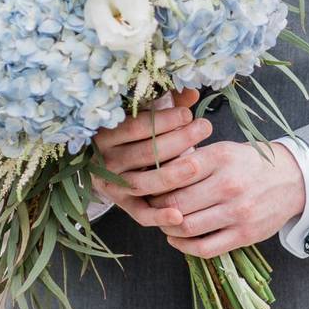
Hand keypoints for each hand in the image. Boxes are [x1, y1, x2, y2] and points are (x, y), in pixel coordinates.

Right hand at [92, 88, 212, 228]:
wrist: (112, 164)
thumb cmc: (136, 133)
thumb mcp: (145, 113)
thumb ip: (167, 101)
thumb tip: (193, 92)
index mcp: (104, 134)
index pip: (134, 127)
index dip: (162, 120)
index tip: (188, 114)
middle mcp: (105, 161)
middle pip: (144, 154)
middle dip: (178, 140)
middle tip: (204, 128)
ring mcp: (113, 186)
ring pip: (144, 183)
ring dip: (173, 175)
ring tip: (198, 165)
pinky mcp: (124, 206)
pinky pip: (141, 214)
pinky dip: (159, 217)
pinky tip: (179, 215)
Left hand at [146, 141, 306, 258]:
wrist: (292, 179)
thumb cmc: (249, 164)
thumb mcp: (223, 150)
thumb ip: (192, 160)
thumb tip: (153, 173)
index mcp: (220, 158)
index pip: (173, 174)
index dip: (154, 184)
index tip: (148, 186)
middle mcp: (228, 185)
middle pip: (174, 203)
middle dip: (156, 207)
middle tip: (150, 206)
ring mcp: (237, 212)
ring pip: (186, 227)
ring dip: (167, 227)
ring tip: (164, 221)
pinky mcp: (244, 235)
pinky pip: (204, 248)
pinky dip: (183, 246)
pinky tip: (176, 238)